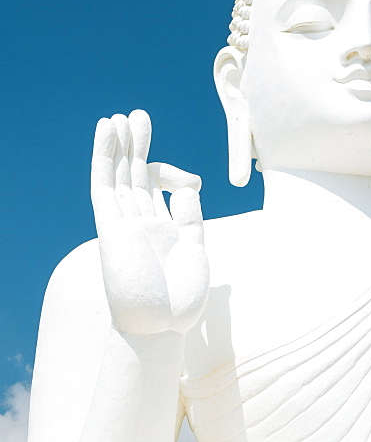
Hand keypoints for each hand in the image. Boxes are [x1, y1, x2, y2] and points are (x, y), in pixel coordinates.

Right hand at [91, 110, 208, 334]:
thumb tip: (187, 186)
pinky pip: (103, 184)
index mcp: (161, 229)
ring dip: (118, 145)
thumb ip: (190, 218)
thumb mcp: (195, 250)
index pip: (158, 189)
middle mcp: (139, 223)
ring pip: (117, 175)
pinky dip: (104, 157)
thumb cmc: (180, 300)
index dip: (170, 173)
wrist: (161, 326)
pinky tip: (107, 131)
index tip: (193, 180)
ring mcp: (123, 223)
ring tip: (121, 116)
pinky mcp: (109, 225)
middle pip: (135, 175)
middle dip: (137, 146)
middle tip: (139, 115)